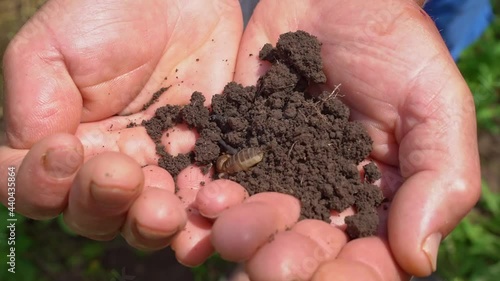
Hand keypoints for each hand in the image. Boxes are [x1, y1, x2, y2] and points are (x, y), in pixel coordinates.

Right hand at [0, 0, 245, 263]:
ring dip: (153, 222)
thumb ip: (35, 106)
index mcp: (65, 142)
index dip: (44, 185)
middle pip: (96, 216)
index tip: (66, 148)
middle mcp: (109, 163)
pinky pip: (204, 197)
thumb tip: (47, 160)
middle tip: (124, 176)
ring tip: (165, 207)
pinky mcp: (204, 157)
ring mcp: (159, 164)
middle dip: (106, 205)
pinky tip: (212, 200)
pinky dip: (206, 209)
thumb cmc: (106, 13)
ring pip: (148, 220)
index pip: (39, 191)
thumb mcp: (52, 49)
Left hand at [208, 0, 480, 279]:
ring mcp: (277, 173)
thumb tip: (419, 259)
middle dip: (286, 262)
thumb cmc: (398, 51)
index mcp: (371, 202)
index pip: (362, 261)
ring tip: (230, 228)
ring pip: (257, 223)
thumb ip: (441, 180)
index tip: (332, 269)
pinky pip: (222, 179)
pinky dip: (212, 195)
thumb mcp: (435, 108)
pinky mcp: (240, 145)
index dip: (347, 276)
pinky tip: (208, 196)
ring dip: (243, 234)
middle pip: (302, 250)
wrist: (340, 1)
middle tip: (270, 263)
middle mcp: (321, 196)